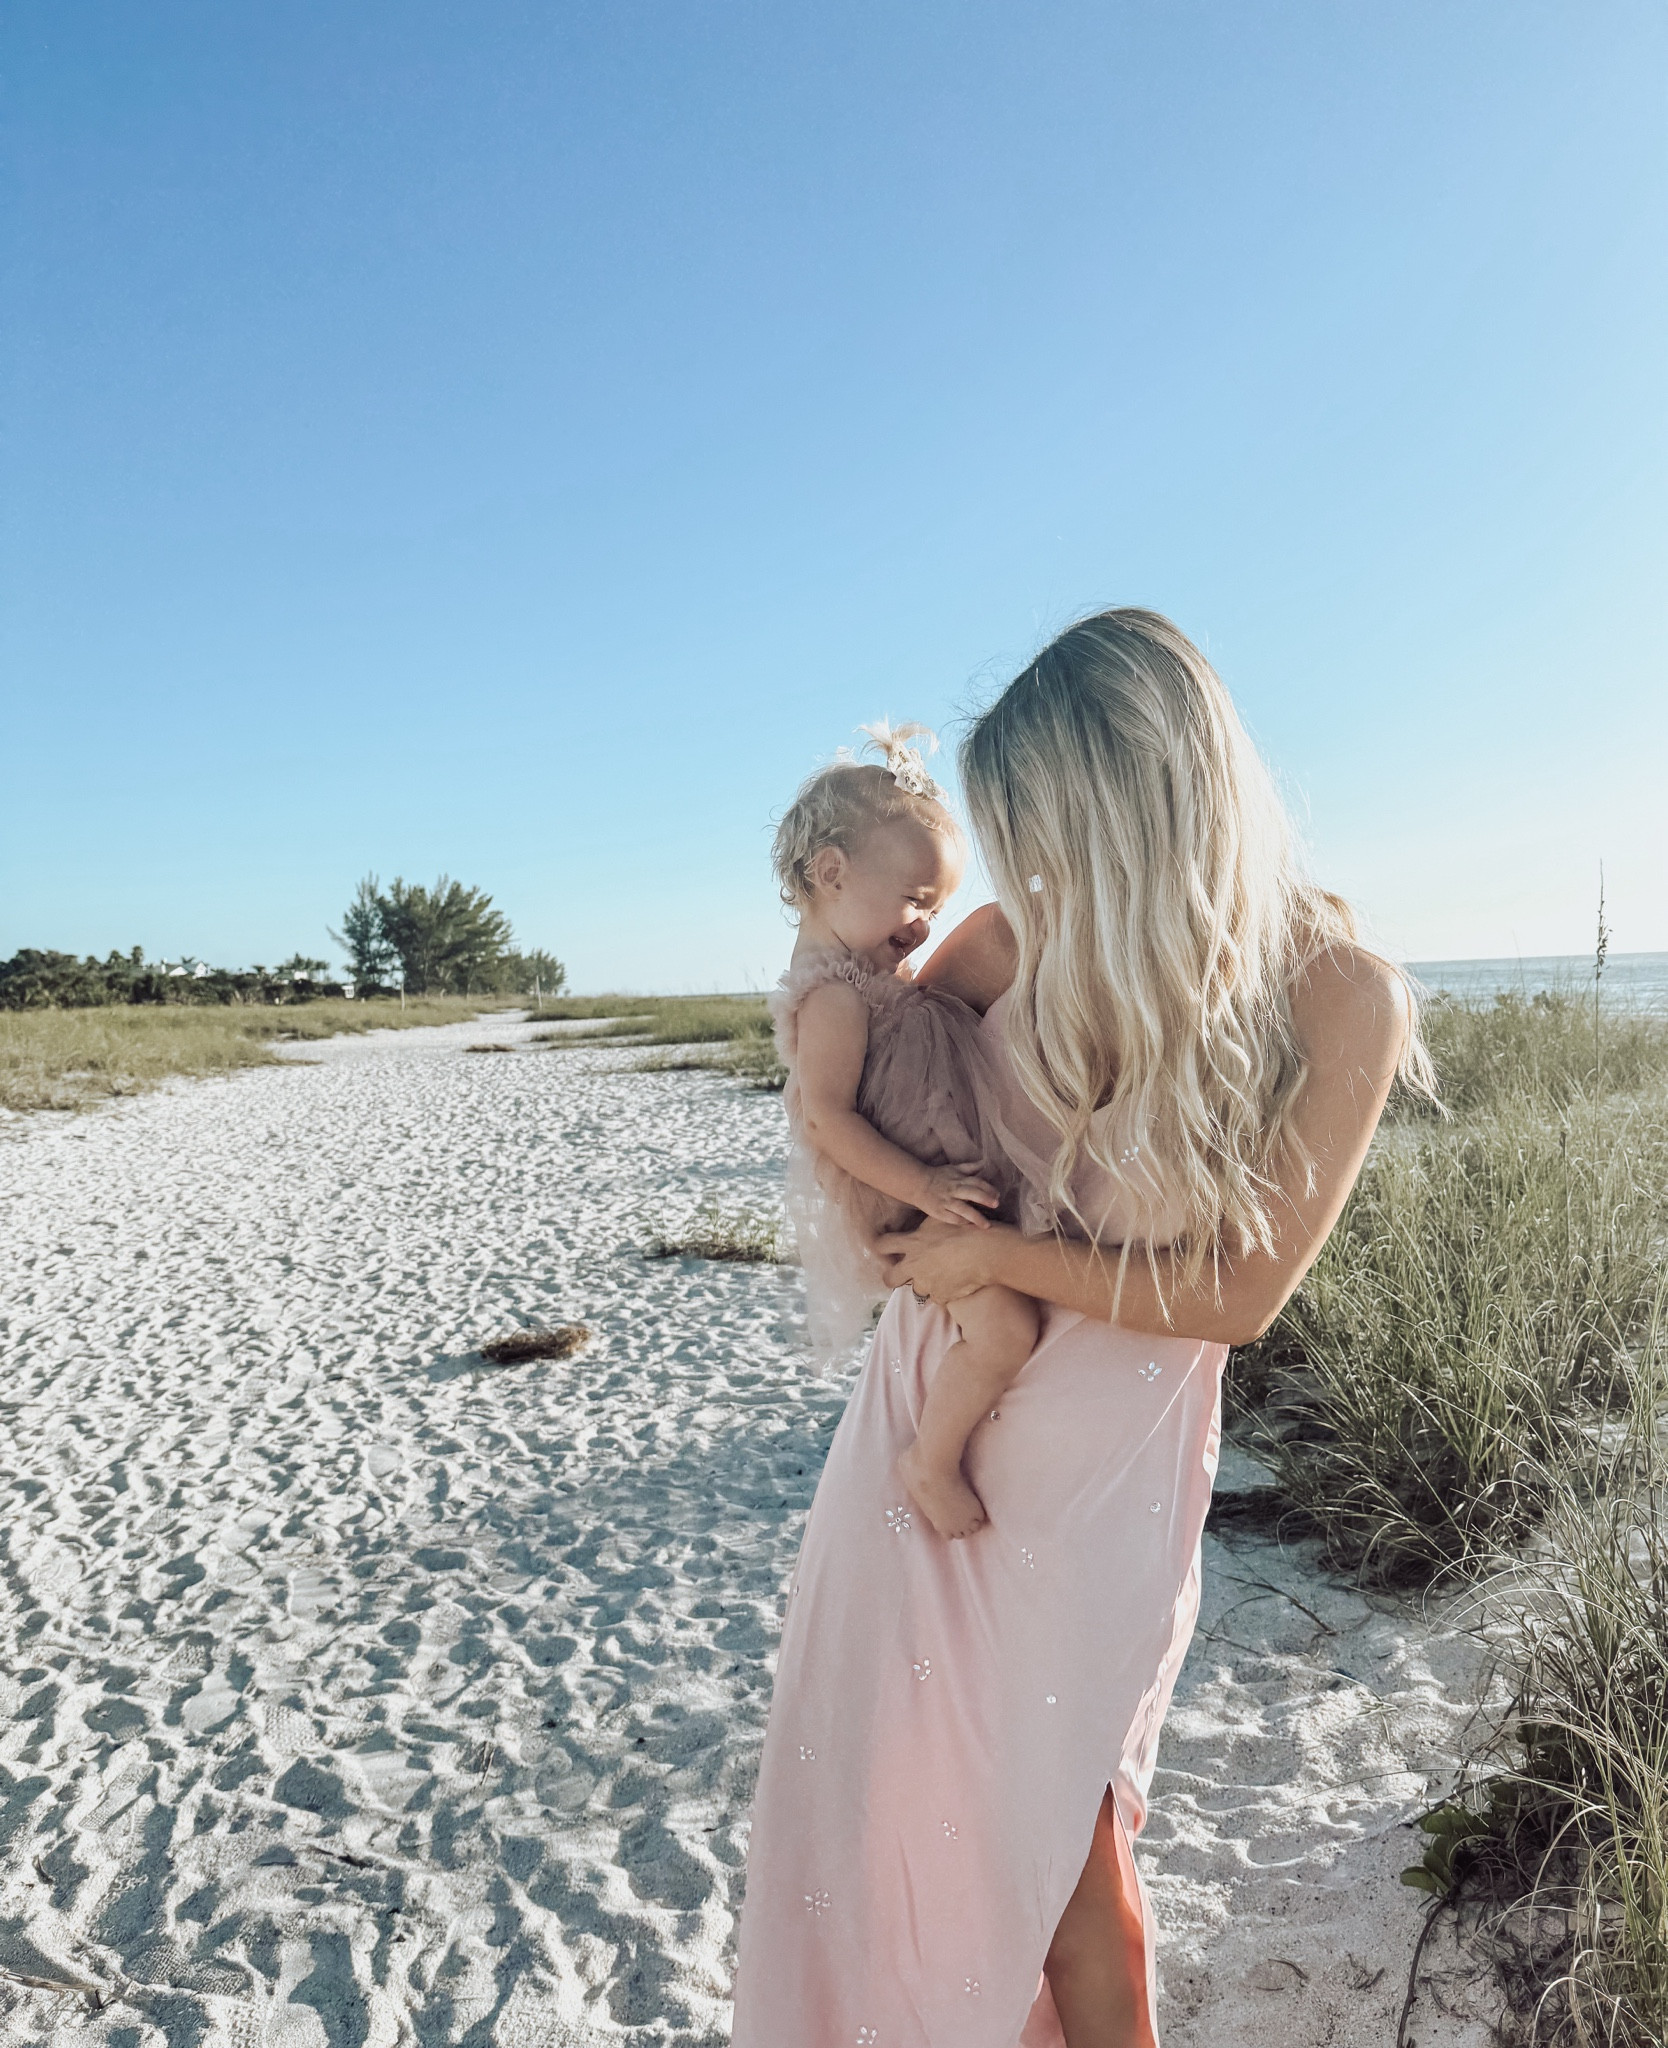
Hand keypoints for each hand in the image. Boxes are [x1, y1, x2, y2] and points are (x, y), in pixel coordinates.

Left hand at [878, 1216, 1017, 1301]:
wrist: (988, 1252)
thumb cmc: (967, 1230)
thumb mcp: (941, 1221)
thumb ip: (924, 1229)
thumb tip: (917, 1232)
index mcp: (913, 1243)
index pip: (882, 1245)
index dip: (879, 1248)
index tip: (883, 1250)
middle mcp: (915, 1265)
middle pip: (889, 1278)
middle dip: (892, 1277)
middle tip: (902, 1274)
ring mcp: (927, 1283)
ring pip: (917, 1289)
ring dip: (926, 1284)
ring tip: (944, 1274)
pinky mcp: (941, 1297)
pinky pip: (938, 1297)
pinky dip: (945, 1292)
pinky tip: (958, 1282)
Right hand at [914, 1164, 999, 1228]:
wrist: (917, 1184)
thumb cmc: (938, 1176)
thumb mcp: (953, 1168)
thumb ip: (970, 1167)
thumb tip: (985, 1163)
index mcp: (958, 1179)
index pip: (976, 1182)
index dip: (988, 1188)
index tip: (998, 1195)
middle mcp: (954, 1190)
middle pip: (971, 1193)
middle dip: (985, 1198)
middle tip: (996, 1204)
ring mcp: (946, 1202)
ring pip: (963, 1210)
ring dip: (976, 1217)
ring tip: (987, 1225)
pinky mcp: (939, 1212)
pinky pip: (952, 1219)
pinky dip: (962, 1222)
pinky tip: (970, 1225)